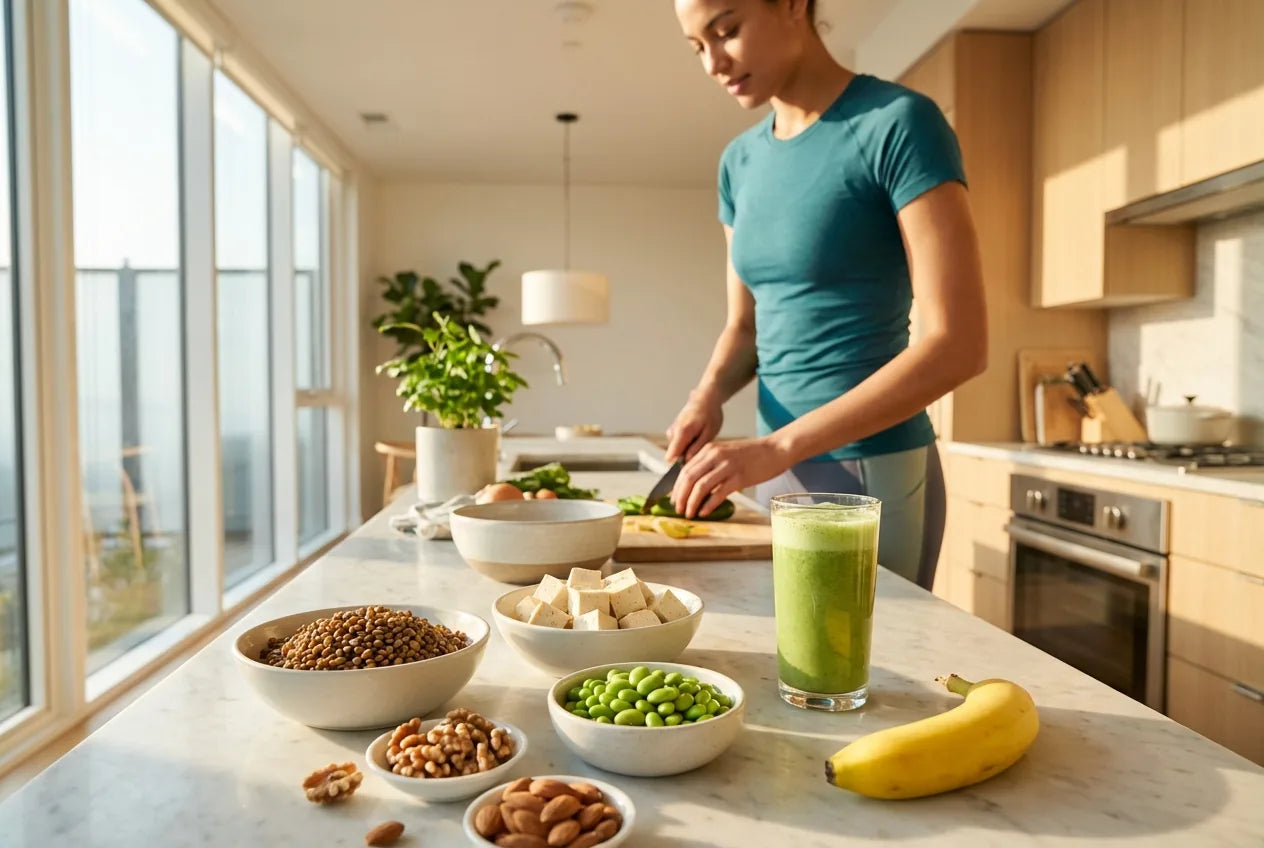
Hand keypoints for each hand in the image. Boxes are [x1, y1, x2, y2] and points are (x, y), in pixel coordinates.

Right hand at [665, 388, 722, 463]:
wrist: (706, 398)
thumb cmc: (710, 414)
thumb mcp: (709, 433)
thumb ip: (697, 448)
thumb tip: (687, 461)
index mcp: (681, 432)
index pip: (670, 456)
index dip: (679, 465)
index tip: (690, 467)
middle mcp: (673, 431)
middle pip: (674, 455)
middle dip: (687, 456)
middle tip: (702, 450)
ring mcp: (672, 430)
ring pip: (677, 449)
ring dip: (688, 449)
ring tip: (701, 440)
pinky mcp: (673, 430)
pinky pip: (678, 443)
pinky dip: (687, 443)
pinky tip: (697, 436)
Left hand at [671, 437, 791, 518]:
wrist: (775, 450)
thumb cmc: (752, 455)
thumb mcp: (726, 454)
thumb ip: (710, 465)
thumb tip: (695, 484)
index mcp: (710, 449)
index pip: (685, 470)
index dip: (677, 487)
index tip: (674, 499)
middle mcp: (715, 455)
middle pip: (689, 478)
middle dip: (680, 496)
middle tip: (678, 509)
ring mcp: (727, 466)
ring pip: (700, 487)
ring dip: (692, 503)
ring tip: (689, 513)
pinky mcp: (739, 477)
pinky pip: (718, 494)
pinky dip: (708, 505)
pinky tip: (704, 512)